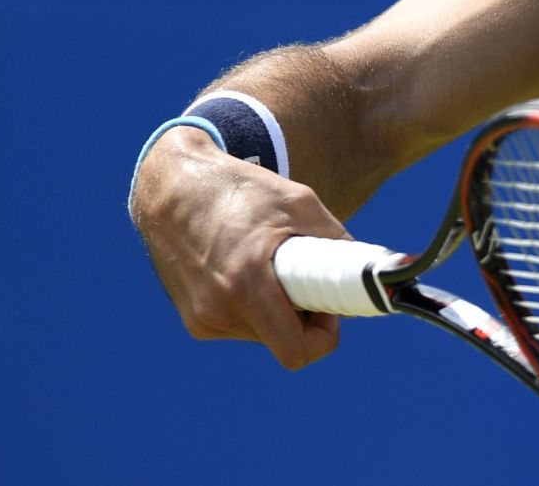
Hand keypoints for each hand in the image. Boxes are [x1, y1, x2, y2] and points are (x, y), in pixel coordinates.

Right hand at [129, 128, 347, 369]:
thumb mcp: (300, 203)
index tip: (329, 307)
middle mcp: (219, 310)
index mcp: (247, 284)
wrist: (171, 188)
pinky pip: (240, 325)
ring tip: (267, 263)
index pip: (296, 350)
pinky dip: (252, 306)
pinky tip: (243, 269)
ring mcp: (202, 318)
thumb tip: (367, 268)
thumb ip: (336, 241)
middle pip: (283, 340)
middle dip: (301, 315)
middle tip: (304, 276)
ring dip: (275, 309)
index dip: (324, 335)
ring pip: (262, 333)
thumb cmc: (240, 190)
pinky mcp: (192, 319)